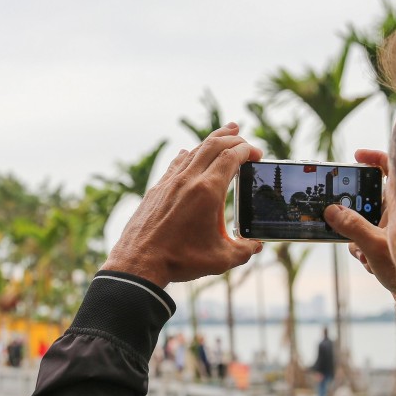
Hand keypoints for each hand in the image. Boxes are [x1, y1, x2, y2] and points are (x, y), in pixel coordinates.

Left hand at [102, 123, 263, 287]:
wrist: (139, 261)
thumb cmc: (180, 260)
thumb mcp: (220, 259)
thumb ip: (244, 251)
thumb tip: (256, 246)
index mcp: (208, 191)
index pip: (231, 157)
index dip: (246, 150)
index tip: (256, 154)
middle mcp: (189, 180)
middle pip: (213, 145)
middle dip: (232, 138)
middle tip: (243, 137)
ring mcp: (170, 182)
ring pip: (194, 150)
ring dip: (211, 140)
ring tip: (224, 133)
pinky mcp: (157, 189)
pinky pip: (176, 163)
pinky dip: (188, 154)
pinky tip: (188, 152)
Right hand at [323, 149, 395, 293]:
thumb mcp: (375, 245)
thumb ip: (352, 226)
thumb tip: (330, 210)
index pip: (392, 169)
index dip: (374, 158)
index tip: (356, 156)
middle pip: (368, 198)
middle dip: (354, 215)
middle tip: (340, 220)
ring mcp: (392, 227)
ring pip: (362, 221)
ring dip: (358, 239)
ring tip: (366, 255)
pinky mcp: (386, 242)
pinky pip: (364, 237)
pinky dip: (363, 250)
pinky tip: (371, 264)